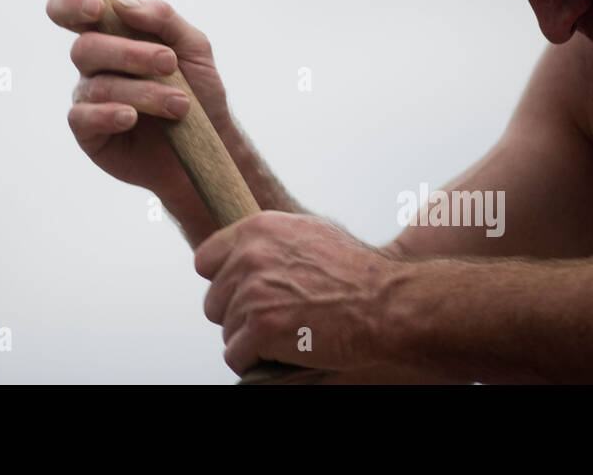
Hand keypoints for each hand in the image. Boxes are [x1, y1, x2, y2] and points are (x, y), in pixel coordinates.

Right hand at [45, 0, 238, 218]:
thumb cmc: (199, 92)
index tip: (98, 8)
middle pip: (85, 47)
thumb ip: (162, 17)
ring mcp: (89, 98)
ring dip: (142, 92)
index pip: (71, 11)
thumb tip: (120, 2)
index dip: (72, 3)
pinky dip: (108, 114)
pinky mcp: (88, 133)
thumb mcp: (194, 46)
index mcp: (113, 35)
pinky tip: (131, 117)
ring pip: (96, 85)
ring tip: (180, 105)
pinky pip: (82, 117)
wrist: (209, 146)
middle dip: (128, 53)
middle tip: (168, 64)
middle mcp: (95, 65)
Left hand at [194, 211, 395, 374]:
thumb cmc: (358, 272)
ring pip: (227, 331)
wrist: (386, 303)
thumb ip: (272, 240)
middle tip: (277, 318)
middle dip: (240, 315)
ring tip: (289, 333)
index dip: (224, 282)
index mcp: (257, 229)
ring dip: (252, 340)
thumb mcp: (311, 233)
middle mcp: (249, 256)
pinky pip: (236, 356)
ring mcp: (253, 293)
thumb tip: (245, 251)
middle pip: (214, 301)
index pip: (206, 260)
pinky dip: (255, 362)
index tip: (243, 294)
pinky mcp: (260, 328)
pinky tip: (284, 352)